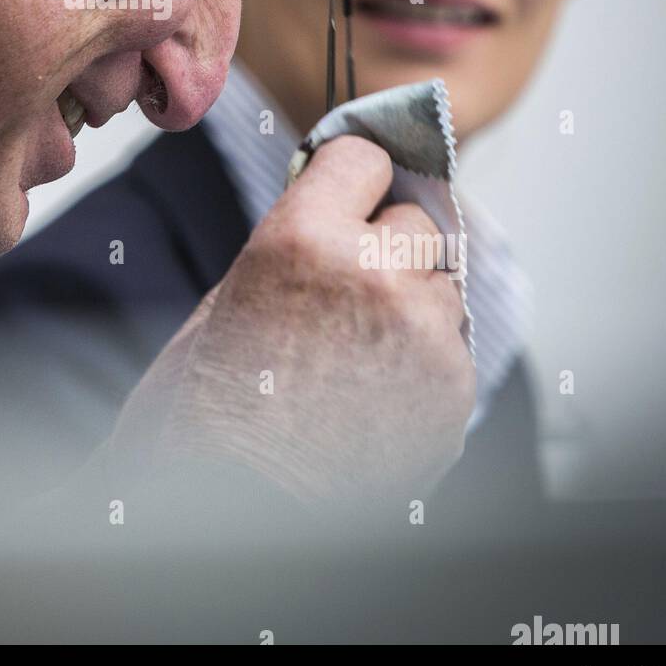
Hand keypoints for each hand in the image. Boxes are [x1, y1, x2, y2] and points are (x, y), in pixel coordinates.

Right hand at [111, 135, 474, 505]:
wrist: (233, 509)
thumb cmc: (212, 406)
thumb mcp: (233, 293)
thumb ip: (301, 242)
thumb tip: (351, 215)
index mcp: (302, 236)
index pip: (364, 156)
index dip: (353, 181)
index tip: (349, 196)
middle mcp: (374, 271)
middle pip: (416, 220)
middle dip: (389, 245)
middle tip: (349, 291)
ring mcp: (422, 333)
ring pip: (441, 284)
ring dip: (412, 304)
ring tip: (358, 354)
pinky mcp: (453, 390)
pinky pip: (452, 348)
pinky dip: (424, 364)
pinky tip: (375, 395)